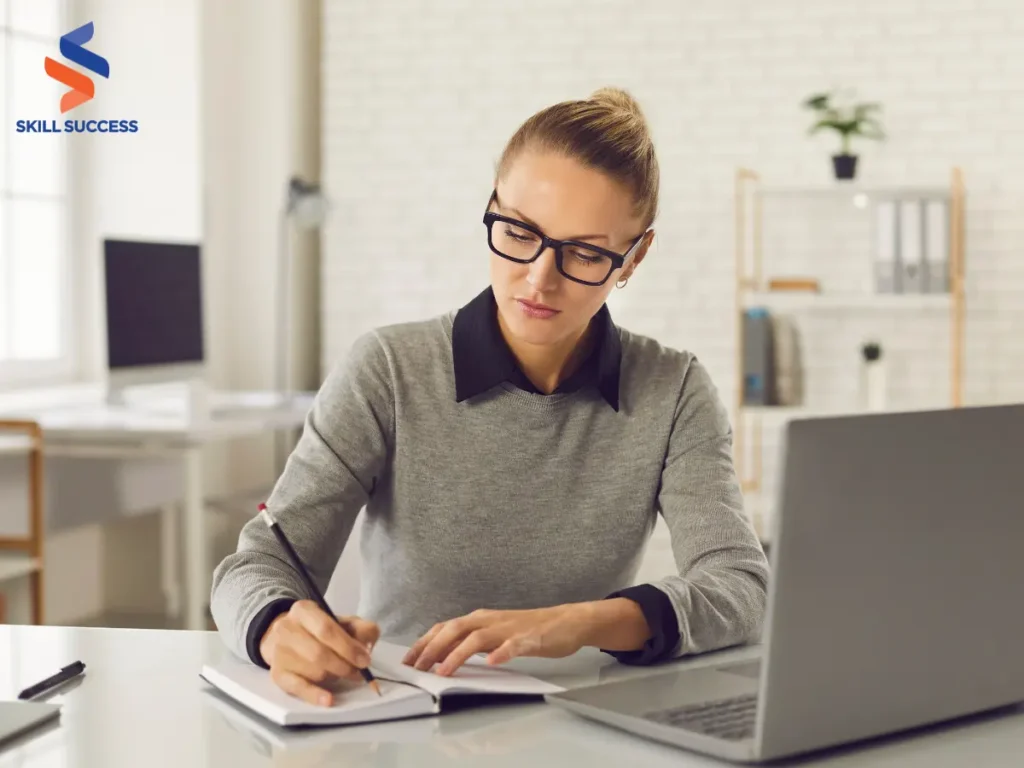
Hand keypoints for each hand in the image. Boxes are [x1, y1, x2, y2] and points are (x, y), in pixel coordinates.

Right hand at [259, 599, 379, 706]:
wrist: (286, 638)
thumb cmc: (319, 631)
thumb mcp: (342, 622)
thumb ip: (361, 629)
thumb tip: (366, 647)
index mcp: (304, 610)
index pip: (326, 629)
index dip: (348, 647)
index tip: (364, 660)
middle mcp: (286, 629)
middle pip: (319, 653)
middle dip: (343, 665)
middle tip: (358, 672)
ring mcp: (279, 652)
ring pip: (312, 670)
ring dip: (333, 676)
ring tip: (341, 674)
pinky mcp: (277, 673)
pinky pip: (297, 687)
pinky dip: (314, 695)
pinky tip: (328, 699)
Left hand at [401, 604, 592, 676]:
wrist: (565, 621)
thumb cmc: (528, 630)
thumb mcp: (494, 634)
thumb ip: (472, 642)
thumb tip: (444, 656)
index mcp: (479, 620)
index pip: (445, 628)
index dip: (425, 642)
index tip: (408, 660)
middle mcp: (489, 620)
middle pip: (454, 630)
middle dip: (432, 649)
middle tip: (417, 668)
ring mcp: (508, 629)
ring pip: (477, 638)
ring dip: (457, 654)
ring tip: (443, 671)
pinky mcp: (529, 638)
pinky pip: (513, 645)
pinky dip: (502, 653)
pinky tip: (493, 662)